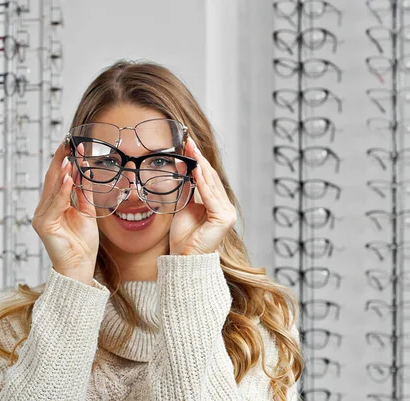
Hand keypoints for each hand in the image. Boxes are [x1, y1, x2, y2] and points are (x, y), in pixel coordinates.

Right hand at [31, 142, 98, 283]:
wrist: (80, 266)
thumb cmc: (82, 243)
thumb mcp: (86, 212)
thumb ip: (83, 194)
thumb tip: (83, 172)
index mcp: (54, 205)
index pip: (58, 178)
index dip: (64, 161)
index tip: (71, 145)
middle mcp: (45, 209)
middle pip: (52, 179)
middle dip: (60, 160)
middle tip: (67, 142)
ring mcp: (42, 216)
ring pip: (53, 189)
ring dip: (62, 172)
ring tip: (69, 157)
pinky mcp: (44, 225)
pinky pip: (55, 204)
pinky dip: (62, 190)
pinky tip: (69, 178)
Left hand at [169, 137, 236, 255]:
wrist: (185, 258)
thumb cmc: (185, 236)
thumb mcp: (184, 205)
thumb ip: (187, 188)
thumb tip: (182, 166)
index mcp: (219, 205)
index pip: (209, 179)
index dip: (199, 161)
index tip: (189, 145)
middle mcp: (226, 208)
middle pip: (211, 178)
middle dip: (199, 159)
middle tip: (189, 142)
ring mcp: (227, 213)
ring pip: (211, 185)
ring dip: (200, 166)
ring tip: (191, 150)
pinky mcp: (223, 218)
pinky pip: (210, 196)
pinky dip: (202, 182)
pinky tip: (195, 169)